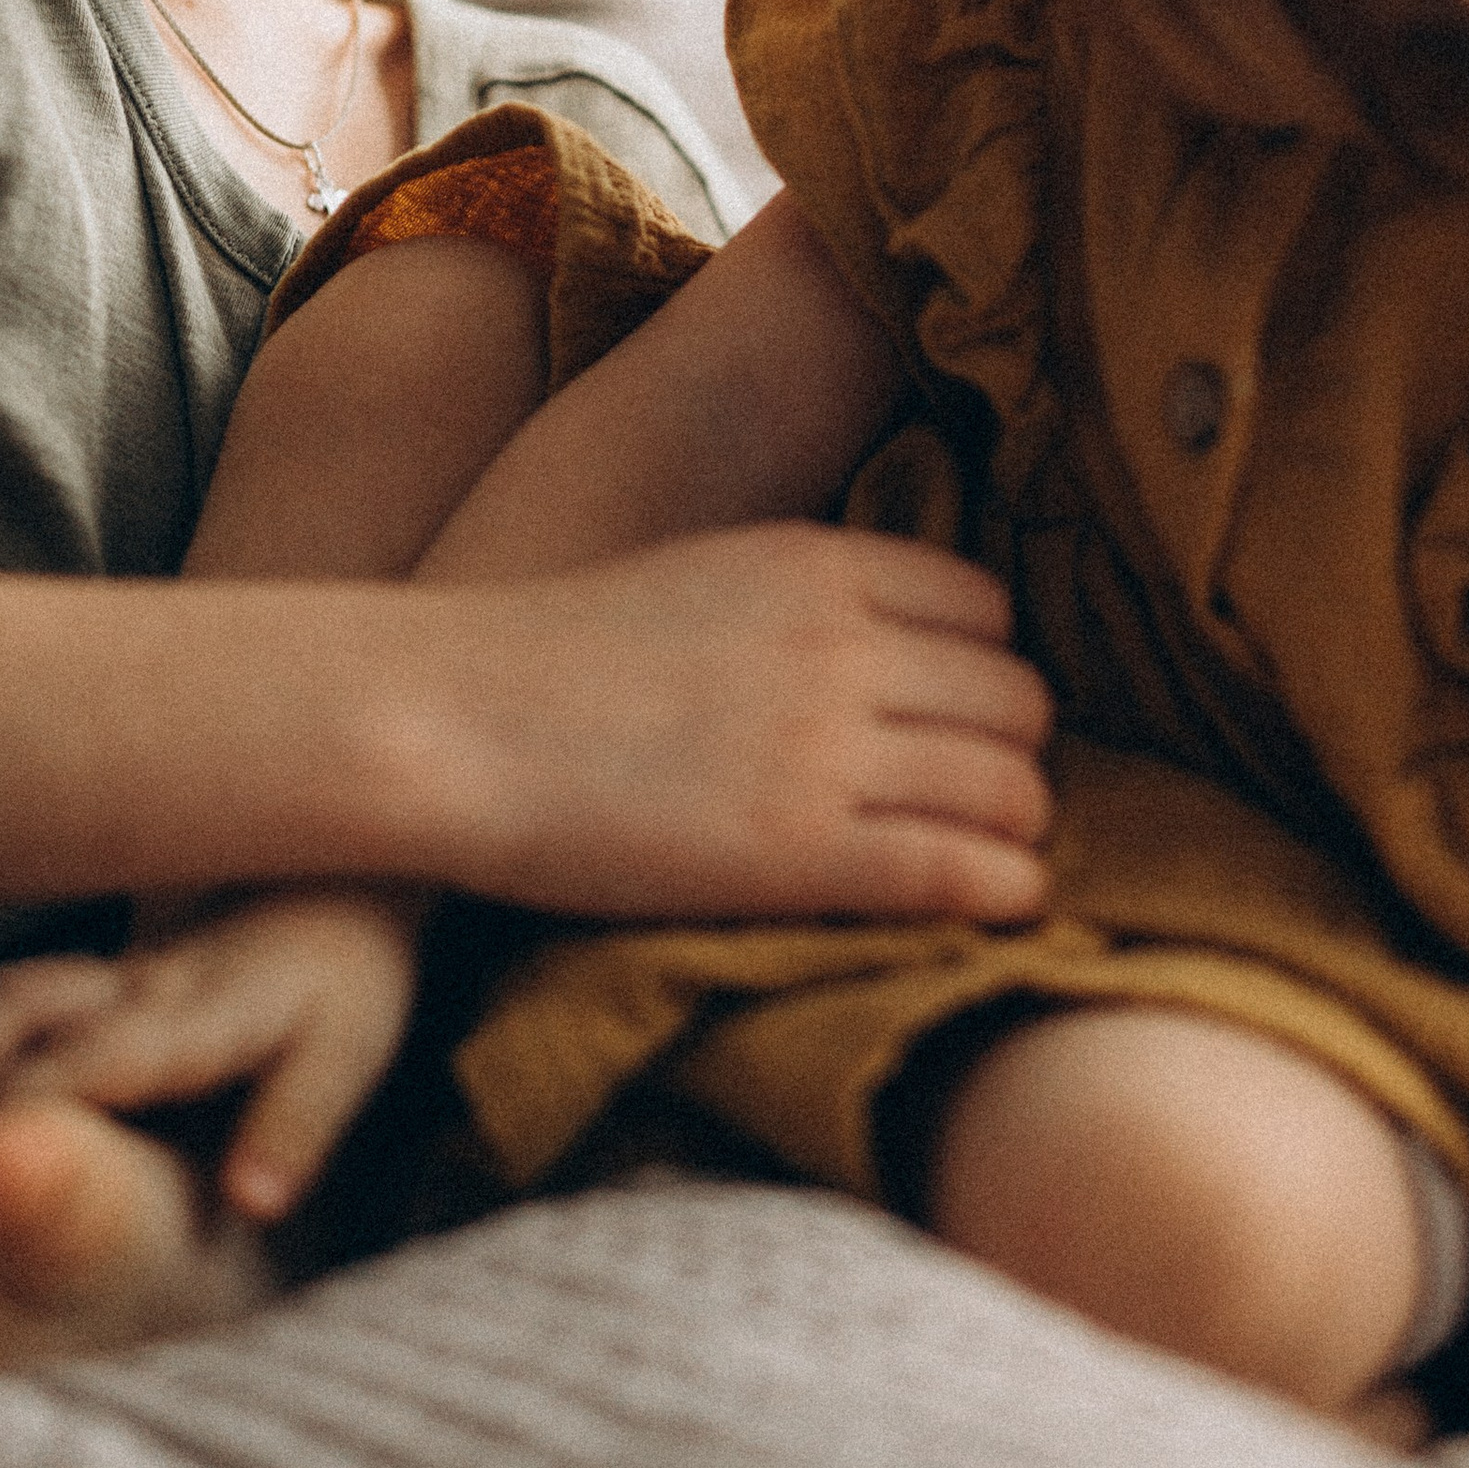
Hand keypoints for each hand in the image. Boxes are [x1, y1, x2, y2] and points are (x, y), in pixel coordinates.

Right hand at [0, 885, 427, 1220]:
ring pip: (7, 1003)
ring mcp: (114, 974)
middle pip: (19, 1023)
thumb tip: (252, 1202)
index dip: (22, 1112)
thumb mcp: (345, 1057)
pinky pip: (18, 1004)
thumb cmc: (346, 982)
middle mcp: (138, 987)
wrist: (338, 882)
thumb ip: (296, 1126)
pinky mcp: (103, 978)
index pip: (89, 1062)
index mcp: (194, 1015)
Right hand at [403, 521, 1055, 921]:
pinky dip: (1008, 889)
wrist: (451, 722)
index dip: (986, 668)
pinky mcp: (800, 854)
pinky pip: (963, 870)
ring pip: (1010, 787)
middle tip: (980, 796)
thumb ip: (803, 598)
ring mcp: (825, 750)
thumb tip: (893, 647)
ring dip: (1017, 827)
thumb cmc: (550, 658)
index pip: (987, 610)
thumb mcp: (701, 572)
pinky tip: (1002, 902)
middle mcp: (842, 646)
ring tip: (988, 854)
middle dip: (1012, 752)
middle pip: (1016, 699)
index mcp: (818, 565)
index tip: (961, 714)